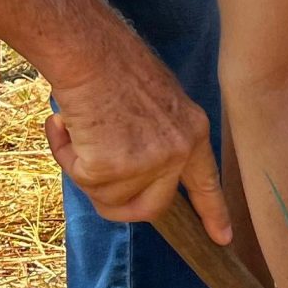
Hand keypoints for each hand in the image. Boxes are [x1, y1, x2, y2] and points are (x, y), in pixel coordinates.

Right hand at [44, 43, 230, 242]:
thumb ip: (155, 138)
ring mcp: (146, 162)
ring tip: (76, 127)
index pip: (206, 183)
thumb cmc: (113, 65)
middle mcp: (176, 152)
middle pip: (151, 208)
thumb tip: (131, 172)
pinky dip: (65, 156)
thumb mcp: (156, 102)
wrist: (87, 49)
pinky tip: (65, 124)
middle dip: (119, 205)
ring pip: (108, 197)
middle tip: (93, 174)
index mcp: (192, 132)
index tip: (222, 238)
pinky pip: (81, 181)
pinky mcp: (111, 167)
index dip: (213, 213)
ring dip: (83, 168)